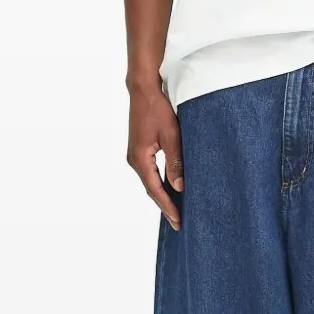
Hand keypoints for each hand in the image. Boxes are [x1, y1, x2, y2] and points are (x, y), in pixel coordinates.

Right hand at [127, 87, 183, 229]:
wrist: (143, 90)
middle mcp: (134, 160)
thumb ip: (176, 162)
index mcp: (140, 159)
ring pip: (150, 182)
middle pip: (151, 189)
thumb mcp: (171, 136)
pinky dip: (160, 183)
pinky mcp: (139, 151)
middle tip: (179, 223)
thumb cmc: (157, 109)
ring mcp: (135, 156)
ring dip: (163, 196)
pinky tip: (170, 190)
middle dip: (165, 206)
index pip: (155, 190)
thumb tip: (179, 187)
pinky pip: (150, 173)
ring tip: (177, 210)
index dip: (167, 206)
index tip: (178, 220)